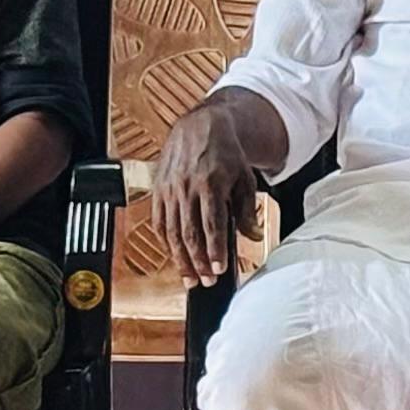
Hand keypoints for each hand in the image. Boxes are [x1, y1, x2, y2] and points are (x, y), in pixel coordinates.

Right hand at [152, 104, 264, 285]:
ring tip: (190, 278)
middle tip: (206, 282)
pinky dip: (165, 243)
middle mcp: (187, 187)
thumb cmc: (225, 153)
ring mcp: (169, 189)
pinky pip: (158, 222)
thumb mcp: (245, 178)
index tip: (219, 269)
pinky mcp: (158, 190)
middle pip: (189, 233)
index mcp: (210, 183)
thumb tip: (252, 236)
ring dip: (180, 259)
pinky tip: (174, 257)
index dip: (214, 250)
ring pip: (170, 232)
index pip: (212, 224)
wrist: (200, 126)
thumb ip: (247, 210)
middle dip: (197, 261)